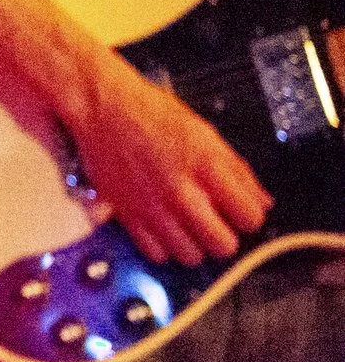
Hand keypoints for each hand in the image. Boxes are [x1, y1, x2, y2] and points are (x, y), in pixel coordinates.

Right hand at [67, 52, 273, 267]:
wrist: (100, 105)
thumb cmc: (149, 111)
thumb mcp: (204, 131)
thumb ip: (236, 168)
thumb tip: (260, 199)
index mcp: (206, 166)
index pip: (250, 217)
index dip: (250, 215)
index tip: (242, 211)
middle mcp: (180, 191)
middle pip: (223, 244)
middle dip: (226, 235)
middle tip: (217, 222)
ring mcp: (152, 206)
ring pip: (190, 255)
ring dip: (195, 244)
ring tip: (190, 227)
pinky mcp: (126, 213)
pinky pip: (155, 253)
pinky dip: (163, 246)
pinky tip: (164, 228)